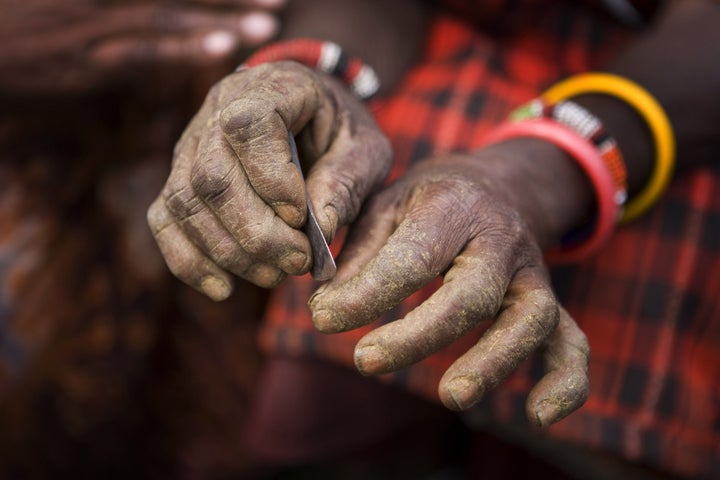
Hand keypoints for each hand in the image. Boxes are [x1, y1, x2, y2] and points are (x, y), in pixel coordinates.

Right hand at [0, 0, 284, 93]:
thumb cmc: (17, 19)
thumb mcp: (71, 0)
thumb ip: (117, 2)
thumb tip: (162, 8)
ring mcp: (96, 21)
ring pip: (171, 13)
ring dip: (224, 16)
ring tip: (272, 21)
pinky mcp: (87, 58)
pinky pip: (144, 50)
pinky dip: (183, 47)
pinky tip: (221, 47)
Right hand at [147, 61, 391, 298]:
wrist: (313, 120)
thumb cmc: (341, 134)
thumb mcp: (364, 150)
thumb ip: (346, 183)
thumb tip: (318, 230)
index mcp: (270, 86)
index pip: (249, 126)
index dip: (271, 179)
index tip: (301, 219)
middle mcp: (218, 109)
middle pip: (212, 177)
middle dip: (255, 233)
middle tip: (297, 263)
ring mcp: (191, 144)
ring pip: (185, 203)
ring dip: (229, 252)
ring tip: (275, 276)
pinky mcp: (181, 179)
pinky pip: (166, 221)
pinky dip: (189, 261)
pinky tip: (224, 288)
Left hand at [308, 141, 591, 425]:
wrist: (497, 186)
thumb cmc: (429, 202)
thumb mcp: (386, 206)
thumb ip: (357, 254)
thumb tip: (326, 307)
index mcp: (453, 207)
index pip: (412, 257)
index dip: (368, 293)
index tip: (322, 318)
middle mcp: (502, 240)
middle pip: (472, 294)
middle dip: (419, 334)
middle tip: (365, 361)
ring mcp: (533, 274)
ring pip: (528, 321)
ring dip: (492, 362)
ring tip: (451, 396)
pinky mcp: (549, 303)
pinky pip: (571, 344)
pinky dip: (565, 383)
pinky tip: (540, 416)